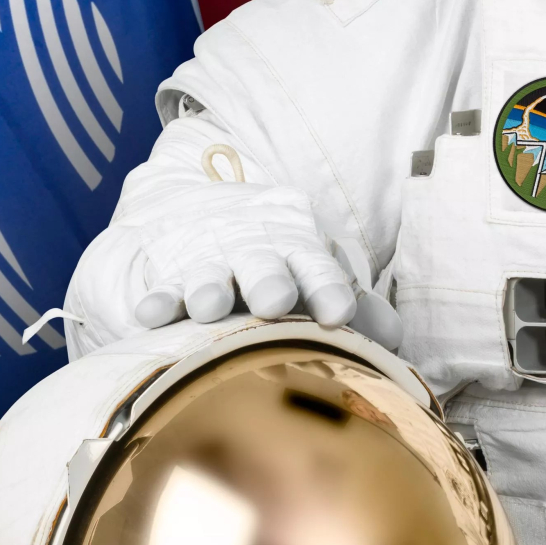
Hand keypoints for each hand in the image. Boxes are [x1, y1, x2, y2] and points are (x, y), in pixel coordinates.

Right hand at [128, 177, 385, 335]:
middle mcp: (255, 252)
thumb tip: (395, 338)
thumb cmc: (278, 256)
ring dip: (210, 290)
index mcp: (298, 250)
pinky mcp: (169, 269)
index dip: (328, 287)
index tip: (339, 313)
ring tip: (208, 307)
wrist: (200, 205)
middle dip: (269, 281)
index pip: (318, 266)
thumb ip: (355, 304)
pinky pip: (162, 286)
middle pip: (263, 265)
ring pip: (210, 274)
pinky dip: (156, 300)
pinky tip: (150, 316)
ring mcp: (209, 258)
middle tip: (275, 300)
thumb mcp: (315, 268)